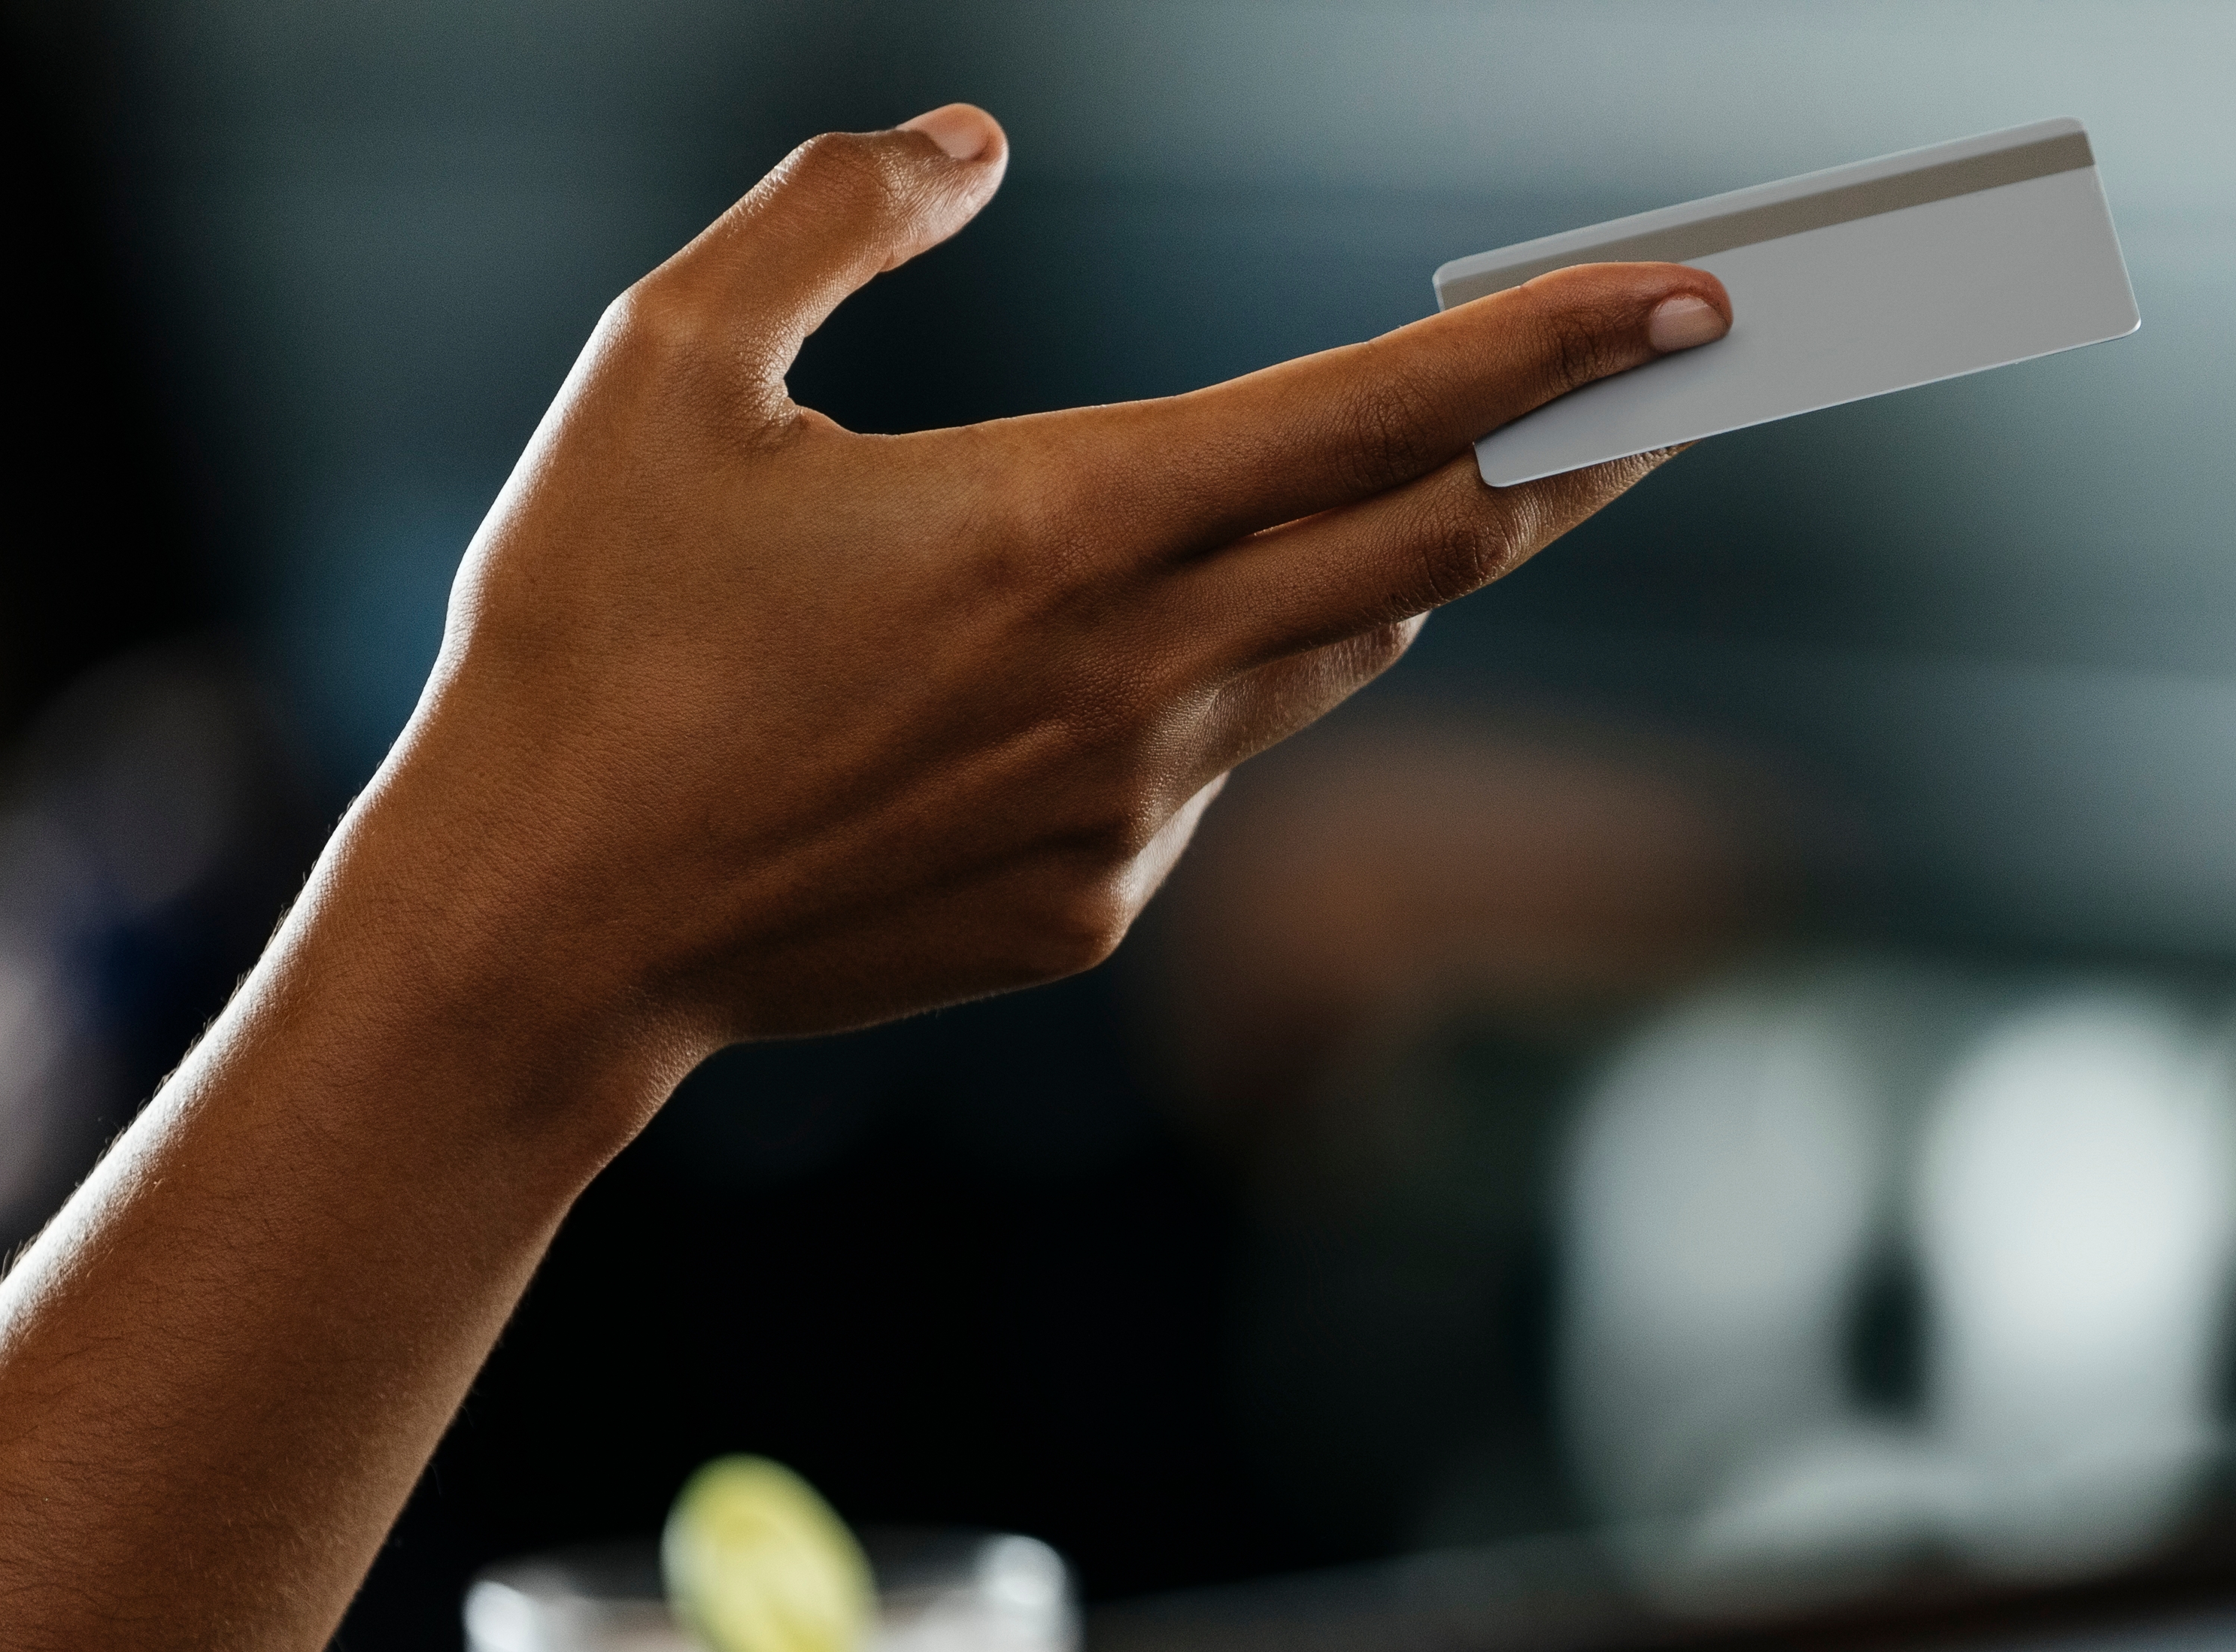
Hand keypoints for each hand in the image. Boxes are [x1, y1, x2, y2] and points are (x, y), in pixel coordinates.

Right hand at [331, 105, 1727, 1110]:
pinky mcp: (1099, 905)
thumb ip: (837, 217)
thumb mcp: (665, 366)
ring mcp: (1131, 808)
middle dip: (1572, 458)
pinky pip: (1214, 764)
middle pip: (1435, 546)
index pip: (1378, 416)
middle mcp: (1135, 672)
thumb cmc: (586, 635)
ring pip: (1338, 655)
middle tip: (1677, 392)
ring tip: (1443, 486)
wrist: (544, 925)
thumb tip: (972, 143)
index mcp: (1059, 520)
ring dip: (1396, 562)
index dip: (1552, 353)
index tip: (1691, 306)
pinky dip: (1213, 687)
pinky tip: (1100, 670)